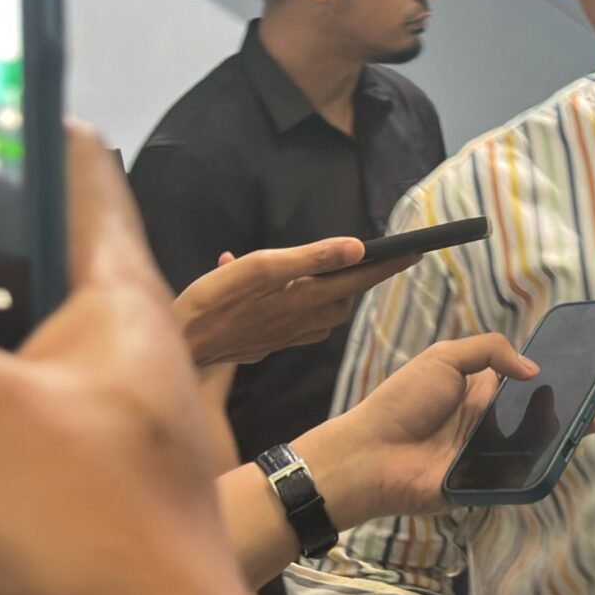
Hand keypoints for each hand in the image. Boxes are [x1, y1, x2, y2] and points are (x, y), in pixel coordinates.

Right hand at [175, 245, 417, 366]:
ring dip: (333, 289)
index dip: (387, 264)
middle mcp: (302, 320)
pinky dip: (306, 302)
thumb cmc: (212, 301)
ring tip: (334, 269)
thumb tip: (356, 248)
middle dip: (362, 276)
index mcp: (304, 298)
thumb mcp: (258, 268)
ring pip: (325, 310)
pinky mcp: (271, 341)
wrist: (180, 346)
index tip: (414, 251)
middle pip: (344, 297)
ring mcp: (287, 334)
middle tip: (378, 255)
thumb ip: (309, 257)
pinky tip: (287, 290)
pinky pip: (302, 321)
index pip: (358, 279)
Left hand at [296, 336, 594, 526]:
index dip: (559, 374)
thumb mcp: (444, 357)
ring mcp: (491, 455)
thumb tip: (533, 369)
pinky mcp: (487, 484)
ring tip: (594, 420)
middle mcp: (491, 422)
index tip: (590, 367)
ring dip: (568, 433)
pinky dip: (545, 465)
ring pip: (539, 444)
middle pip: (542, 413)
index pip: (529, 380)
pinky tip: (565, 451)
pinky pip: (523, 476)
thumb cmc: (402, 402)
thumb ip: (490, 352)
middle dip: (576, 403)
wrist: (371, 454)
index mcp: (481, 391)